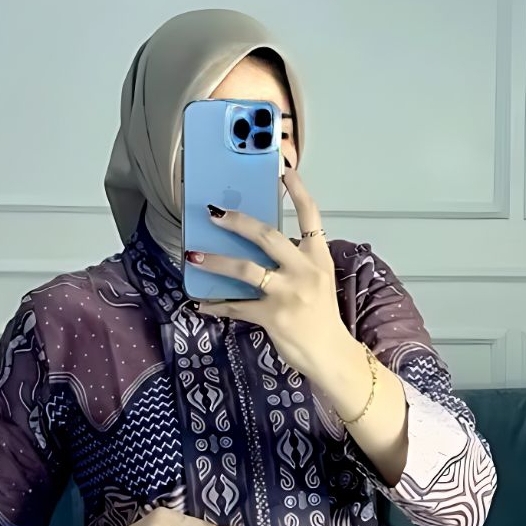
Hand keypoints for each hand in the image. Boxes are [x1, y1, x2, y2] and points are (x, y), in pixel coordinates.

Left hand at [190, 168, 352, 385]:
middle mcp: (304, 271)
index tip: (284, 170)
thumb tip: (261, 250)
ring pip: (246, 269)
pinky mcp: (272, 316)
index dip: (298, 191)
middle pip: (268, 236)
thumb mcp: (318, 283)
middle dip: (238, 222)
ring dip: (216, 261)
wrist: (331, 355)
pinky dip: (216, 305)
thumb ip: (296, 264)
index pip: (312, 217)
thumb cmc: (322, 319)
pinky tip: (201, 304)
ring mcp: (287, 293)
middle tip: (215, 213)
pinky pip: (237, 307)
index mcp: (318, 259)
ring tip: (194, 255)